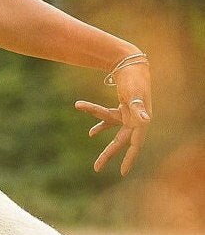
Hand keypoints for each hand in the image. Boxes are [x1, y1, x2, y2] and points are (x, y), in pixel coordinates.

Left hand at [74, 61, 151, 175]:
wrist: (131, 63)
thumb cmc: (134, 78)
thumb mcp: (135, 94)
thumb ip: (138, 108)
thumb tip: (146, 120)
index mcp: (141, 121)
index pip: (135, 145)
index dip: (129, 159)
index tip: (122, 172)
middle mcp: (136, 121)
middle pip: (120, 141)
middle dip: (108, 154)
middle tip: (96, 168)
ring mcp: (129, 115)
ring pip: (112, 127)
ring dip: (100, 131)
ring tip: (89, 140)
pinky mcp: (122, 107)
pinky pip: (110, 118)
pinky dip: (100, 123)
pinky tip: (92, 133)